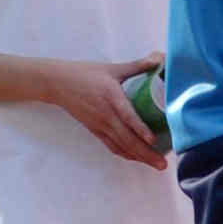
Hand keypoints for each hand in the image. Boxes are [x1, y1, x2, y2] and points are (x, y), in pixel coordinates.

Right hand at [47, 56, 169, 167]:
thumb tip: (159, 58)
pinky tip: (137, 158)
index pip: (127, 116)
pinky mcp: (95, 130)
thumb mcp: (113, 68)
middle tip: (164, 165)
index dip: (140, 129)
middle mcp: (106, 115)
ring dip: (139, 158)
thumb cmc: (86, 73)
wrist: (58, 84)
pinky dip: (126, 154)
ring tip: (156, 165)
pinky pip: (112, 146)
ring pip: (121, 146)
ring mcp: (99, 125)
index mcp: (111, 97)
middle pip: (127, 139)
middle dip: (146, 154)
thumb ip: (138, 65)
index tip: (154, 140)